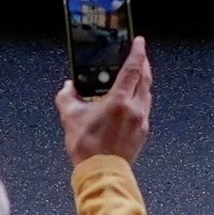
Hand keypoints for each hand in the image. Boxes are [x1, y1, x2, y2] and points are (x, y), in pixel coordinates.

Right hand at [59, 35, 153, 166]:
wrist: (102, 173)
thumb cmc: (87, 146)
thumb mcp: (70, 117)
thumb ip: (66, 97)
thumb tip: (68, 87)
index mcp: (120, 100)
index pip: (133, 68)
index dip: (137, 52)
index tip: (139, 41)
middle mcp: (135, 108)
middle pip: (145, 78)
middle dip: (143, 63)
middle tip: (139, 54)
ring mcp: (141, 121)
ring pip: (147, 93)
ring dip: (143, 81)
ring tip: (135, 75)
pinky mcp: (142, 132)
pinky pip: (144, 108)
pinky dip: (140, 97)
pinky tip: (131, 99)